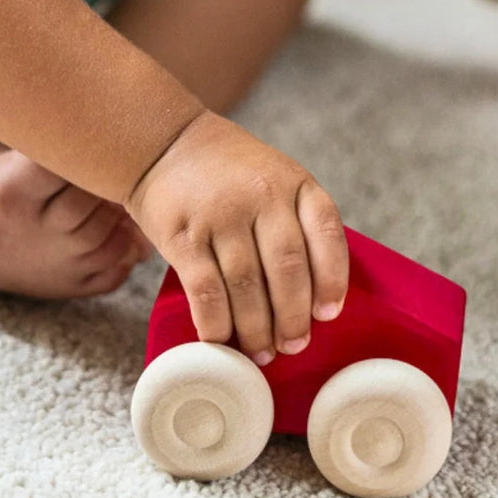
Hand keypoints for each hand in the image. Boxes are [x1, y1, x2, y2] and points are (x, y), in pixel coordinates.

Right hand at [0, 149, 146, 296]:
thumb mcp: (5, 156)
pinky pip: (111, 273)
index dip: (94, 150)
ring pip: (110, 239)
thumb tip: (126, 163)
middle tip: (127, 163)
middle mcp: (31, 232)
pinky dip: (126, 252)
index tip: (108, 135)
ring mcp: (47, 265)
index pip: (69, 166)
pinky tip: (122, 231)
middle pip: (97, 204)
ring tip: (121, 194)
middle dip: (115, 182)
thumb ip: (60, 156)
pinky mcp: (59, 288)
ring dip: (125, 216)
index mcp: (10, 190)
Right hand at [126, 110, 348, 365]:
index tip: (329, 314)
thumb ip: (296, 222)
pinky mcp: (183, 235)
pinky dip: (216, 323)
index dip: (333, 278)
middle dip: (293, 317)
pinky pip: (205, 289)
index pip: (327, 233)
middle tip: (294, 345)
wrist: (165, 143)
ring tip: (262, 353)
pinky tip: (221, 341)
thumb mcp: (276, 178)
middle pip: (287, 268)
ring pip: (247, 286)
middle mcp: (262, 196)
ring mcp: (221, 215)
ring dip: (257, 330)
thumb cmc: (229, 173)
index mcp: (295, 183)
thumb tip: (311, 297)